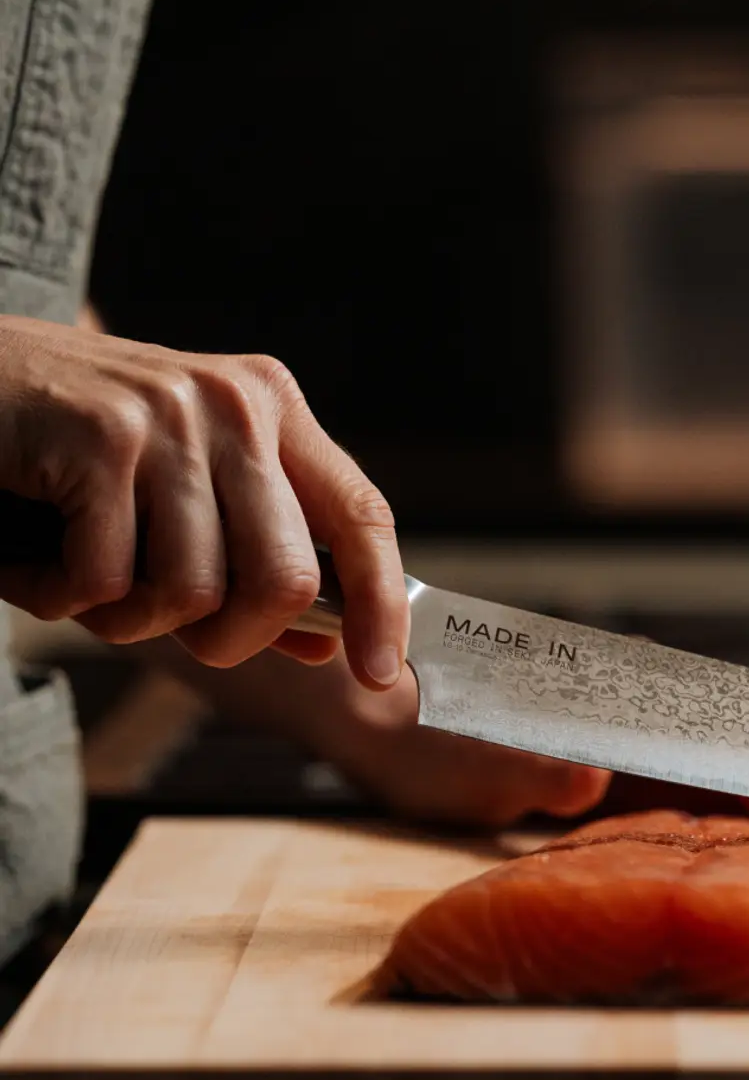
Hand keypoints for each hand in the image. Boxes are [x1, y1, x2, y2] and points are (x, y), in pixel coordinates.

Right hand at [0, 315, 406, 689]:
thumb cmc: (72, 451)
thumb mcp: (179, 492)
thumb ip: (254, 562)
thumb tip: (328, 641)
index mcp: (272, 409)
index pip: (361, 516)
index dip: (381, 605)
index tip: (382, 674)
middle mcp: (235, 404)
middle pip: (285, 579)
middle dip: (227, 638)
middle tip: (165, 626)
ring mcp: (170, 415)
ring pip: (193, 592)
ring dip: (127, 621)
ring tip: (82, 578)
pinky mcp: (99, 437)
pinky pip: (106, 582)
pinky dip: (60, 600)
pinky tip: (35, 563)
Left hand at [308, 660, 748, 849]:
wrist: (376, 709)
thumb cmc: (417, 739)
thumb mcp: (460, 763)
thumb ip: (523, 769)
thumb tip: (586, 777)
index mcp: (611, 708)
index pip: (720, 746)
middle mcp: (633, 712)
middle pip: (743, 755)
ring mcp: (626, 734)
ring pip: (725, 771)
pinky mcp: (612, 759)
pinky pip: (690, 786)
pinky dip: (737, 812)